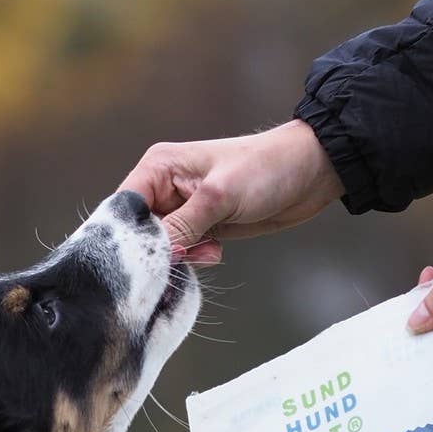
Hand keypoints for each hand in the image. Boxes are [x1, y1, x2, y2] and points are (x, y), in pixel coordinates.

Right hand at [119, 121, 344, 265]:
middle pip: (139, 231)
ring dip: (181, 257)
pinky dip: (195, 258)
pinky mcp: (201, 226)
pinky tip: (216, 252)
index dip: (126, 237)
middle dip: (157, 252)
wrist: (309, 174)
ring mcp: (182, 208)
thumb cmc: (265, 170)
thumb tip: (153, 256)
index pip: (123, 208)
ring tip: (209, 251)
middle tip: (182, 261)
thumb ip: (182, 227)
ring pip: (161, 246)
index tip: (141, 264)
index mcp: (158, 167)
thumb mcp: (219, 197)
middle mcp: (164, 187)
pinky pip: (183, 251)